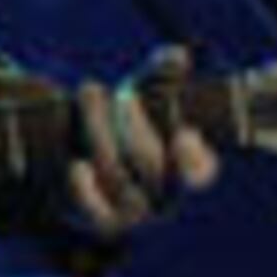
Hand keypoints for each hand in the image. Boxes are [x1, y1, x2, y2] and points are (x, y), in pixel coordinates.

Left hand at [65, 48, 220, 239]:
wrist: (78, 150)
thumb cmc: (122, 120)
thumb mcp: (143, 94)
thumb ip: (161, 76)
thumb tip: (177, 55)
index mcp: (184, 168)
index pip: (200, 173)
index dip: (195, 159)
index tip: (183, 133)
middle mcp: (165, 196)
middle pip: (152, 167)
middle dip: (136, 128)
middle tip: (122, 95)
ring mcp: (135, 212)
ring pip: (118, 180)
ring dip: (101, 135)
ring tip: (90, 93)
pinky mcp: (102, 221)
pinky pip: (97, 215)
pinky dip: (86, 191)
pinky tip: (76, 166)